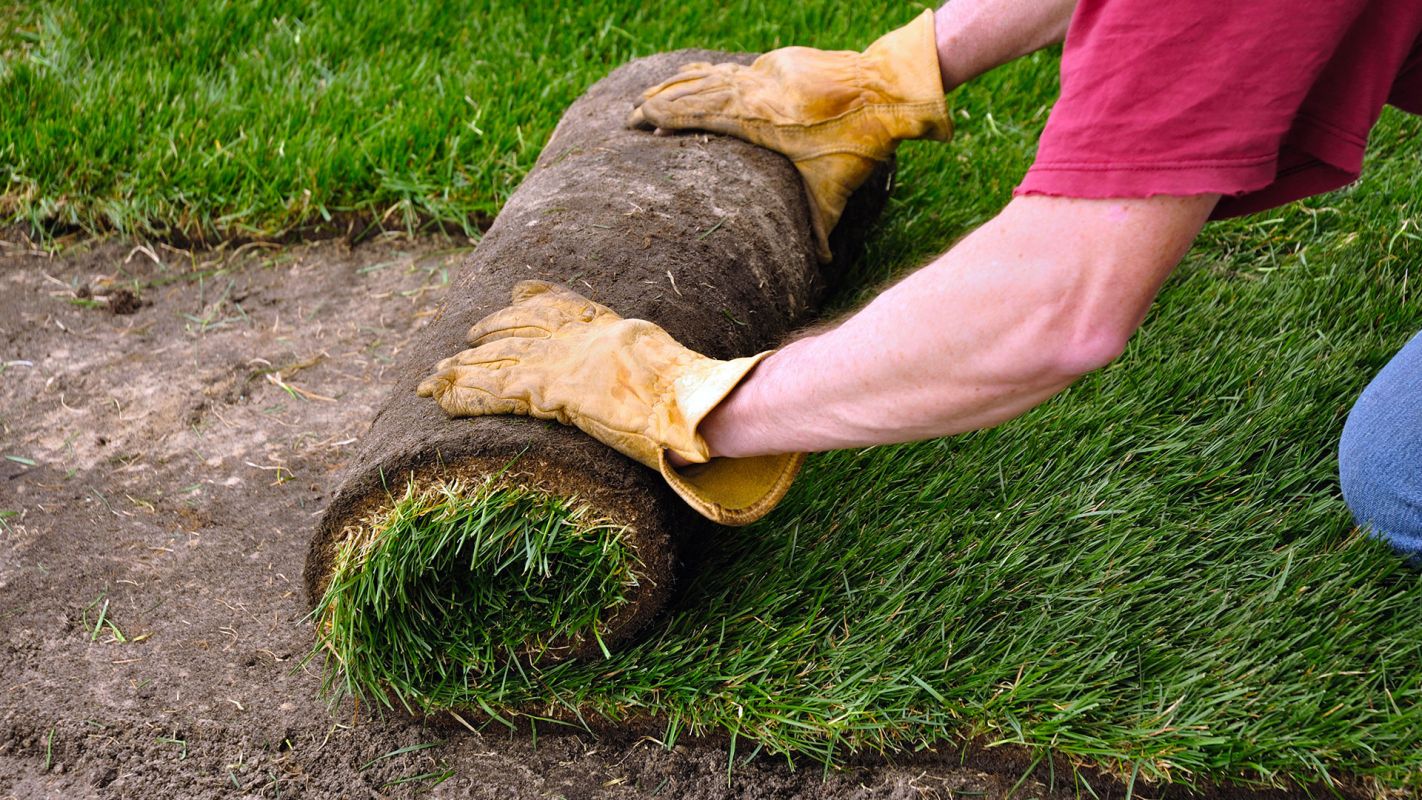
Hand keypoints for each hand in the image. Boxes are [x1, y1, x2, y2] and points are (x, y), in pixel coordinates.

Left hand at [418, 281, 803, 524]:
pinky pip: (494, 392)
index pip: (557, 305)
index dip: (529, 303)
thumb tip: (680, 391)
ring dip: (460, 371)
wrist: (688, 399)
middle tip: (457, 348)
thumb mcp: (671, 366)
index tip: (512, 296)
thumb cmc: (691, 393)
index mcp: (604, 327)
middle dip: (484, 339)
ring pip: (495, 360)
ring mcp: (558, 361)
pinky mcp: (546, 390)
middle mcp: (574, 338)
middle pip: (515, 330)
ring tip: (429, 382)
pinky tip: (440, 400)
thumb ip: (654, 364)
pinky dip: (464, 396)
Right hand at [628, 10, 950, 261]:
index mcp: (758, 119)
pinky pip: (737, 69)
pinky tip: (699, 78)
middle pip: (695, 90)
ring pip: (713, 74)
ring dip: (681, 84)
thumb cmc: (861, 142)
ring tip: (652, 93)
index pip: (699, 112)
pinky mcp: (784, 61)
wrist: (890, 88)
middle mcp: (757, 89)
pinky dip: (712, 76)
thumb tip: (823, 268)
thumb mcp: (836, 189)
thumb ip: (821, 226)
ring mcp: (769, 70)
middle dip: (660, 100)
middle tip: (630, 113)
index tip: (637, 122)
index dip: (665, 115)